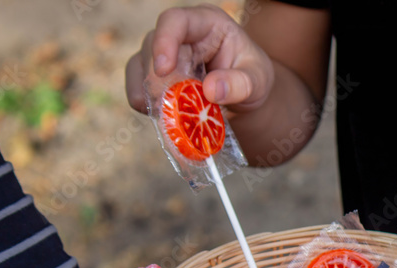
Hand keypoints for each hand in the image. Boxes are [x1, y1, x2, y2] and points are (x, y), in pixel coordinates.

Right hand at [125, 5, 274, 114]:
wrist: (246, 96)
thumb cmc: (252, 79)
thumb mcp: (258, 81)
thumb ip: (241, 84)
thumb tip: (211, 90)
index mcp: (207, 24)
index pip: (176, 20)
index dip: (164, 42)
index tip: (163, 70)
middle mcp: (181, 35)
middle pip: (152, 46)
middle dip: (156, 79)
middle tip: (165, 107)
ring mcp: (165, 54)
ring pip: (140, 66)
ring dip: (147, 93)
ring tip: (162, 115)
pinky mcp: (155, 75)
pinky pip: (138, 85)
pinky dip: (144, 103)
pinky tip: (159, 118)